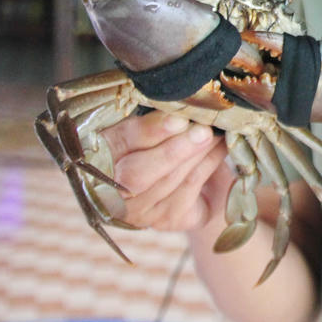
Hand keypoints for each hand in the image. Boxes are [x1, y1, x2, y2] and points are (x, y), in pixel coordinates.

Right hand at [101, 111, 231, 232]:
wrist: (192, 180)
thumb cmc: (163, 141)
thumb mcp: (153, 125)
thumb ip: (156, 117)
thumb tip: (180, 102)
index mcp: (100, 156)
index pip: (117, 144)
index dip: (147, 131)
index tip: (178, 119)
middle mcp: (113, 191)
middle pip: (136, 175)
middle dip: (172, 152)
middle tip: (203, 131)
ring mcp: (139, 211)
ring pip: (168, 182)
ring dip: (196, 155)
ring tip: (215, 133)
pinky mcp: (167, 220)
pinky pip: (188, 191)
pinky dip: (208, 165)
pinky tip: (221, 148)